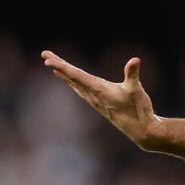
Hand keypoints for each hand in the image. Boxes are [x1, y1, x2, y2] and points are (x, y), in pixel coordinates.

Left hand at [41, 50, 158, 148]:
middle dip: (58, 65)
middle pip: (71, 78)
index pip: (77, 76)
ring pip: (74, 83)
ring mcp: (95, 100)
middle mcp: (93, 95)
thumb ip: (133, 74)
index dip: (62, 67)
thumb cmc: (138, 109)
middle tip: (44, 54)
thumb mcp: (136, 90)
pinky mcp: (100, 103)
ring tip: (53, 64)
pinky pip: (80, 89)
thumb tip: (135, 60)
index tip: (48, 61)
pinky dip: (72, 82)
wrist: (140, 130)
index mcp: (99, 90)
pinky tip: (70, 81)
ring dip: (63, 73)